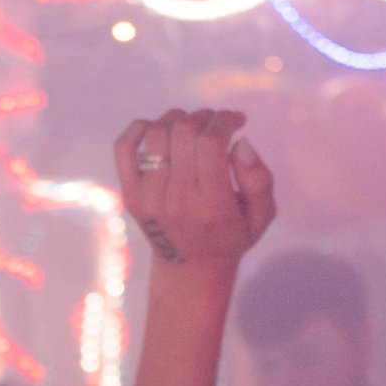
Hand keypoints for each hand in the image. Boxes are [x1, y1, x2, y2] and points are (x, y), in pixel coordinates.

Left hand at [115, 105, 275, 277]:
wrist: (190, 269)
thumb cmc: (231, 236)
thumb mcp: (261, 216)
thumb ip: (259, 180)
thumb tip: (240, 143)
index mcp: (212, 204)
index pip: (211, 142)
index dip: (225, 120)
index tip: (237, 120)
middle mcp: (177, 200)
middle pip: (185, 132)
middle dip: (205, 117)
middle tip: (215, 124)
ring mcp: (149, 198)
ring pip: (157, 133)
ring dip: (177, 118)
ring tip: (191, 127)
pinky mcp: (131, 196)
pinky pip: (124, 148)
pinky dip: (139, 128)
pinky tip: (158, 129)